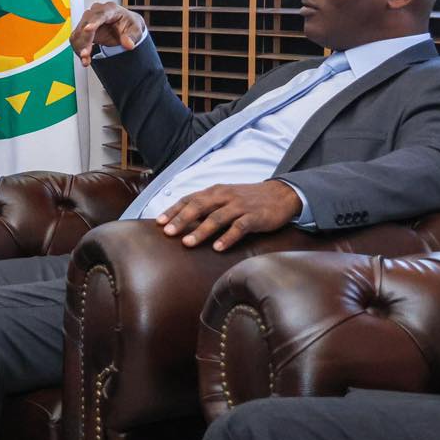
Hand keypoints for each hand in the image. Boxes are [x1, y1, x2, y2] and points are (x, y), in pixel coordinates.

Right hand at [70, 1, 146, 66]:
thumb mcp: (136, 30)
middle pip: (85, 25)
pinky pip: (76, 39)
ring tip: (85, 60)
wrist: (123, 26)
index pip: (100, 15)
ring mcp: (88, 20)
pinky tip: (84, 58)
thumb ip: (132, 37)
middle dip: (84, 41)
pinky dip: (79, 49)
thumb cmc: (128, 24)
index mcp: (111, 9)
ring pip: (78, 33)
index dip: (93, 22)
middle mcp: (97, 12)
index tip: (87, 29)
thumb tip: (128, 43)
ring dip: (80, 47)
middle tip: (85, 54)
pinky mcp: (83, 29)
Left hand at [155, 181, 301, 251]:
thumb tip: (181, 220)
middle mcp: (225, 196)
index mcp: (215, 191)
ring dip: (200, 231)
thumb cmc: (247, 199)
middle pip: (199, 207)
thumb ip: (206, 205)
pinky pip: (239, 228)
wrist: (281, 194)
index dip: (173, 210)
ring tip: (187, 243)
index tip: (158, 222)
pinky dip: (227, 238)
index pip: (189, 199)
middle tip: (167, 233)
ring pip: (216, 218)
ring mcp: (240, 206)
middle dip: (181, 220)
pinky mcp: (255, 217)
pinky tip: (217, 248)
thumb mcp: (225, 197)